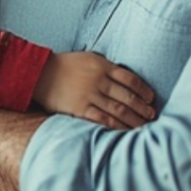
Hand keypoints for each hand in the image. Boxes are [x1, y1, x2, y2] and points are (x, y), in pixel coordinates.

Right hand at [33, 51, 155, 128]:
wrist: (39, 73)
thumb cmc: (65, 65)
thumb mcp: (89, 58)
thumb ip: (107, 67)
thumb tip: (126, 80)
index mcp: (102, 66)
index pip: (130, 79)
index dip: (143, 90)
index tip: (151, 99)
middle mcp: (98, 80)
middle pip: (127, 97)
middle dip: (142, 108)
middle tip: (152, 116)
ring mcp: (89, 95)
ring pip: (118, 110)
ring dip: (133, 120)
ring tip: (143, 127)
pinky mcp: (79, 109)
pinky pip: (102, 119)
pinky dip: (115, 126)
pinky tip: (124, 131)